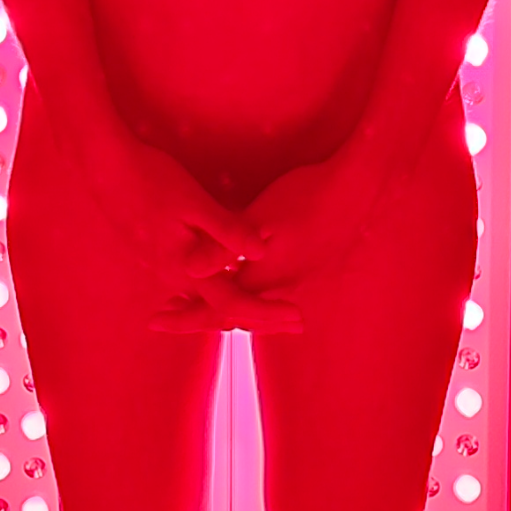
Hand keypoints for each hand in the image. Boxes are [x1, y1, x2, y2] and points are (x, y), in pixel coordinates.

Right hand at [79, 126, 307, 334]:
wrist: (104, 167)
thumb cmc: (152, 178)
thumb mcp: (195, 202)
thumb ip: (228, 230)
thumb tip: (261, 253)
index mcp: (186, 267)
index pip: (234, 303)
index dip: (268, 312)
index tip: (299, 316)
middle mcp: (173, 276)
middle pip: (221, 309)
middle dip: (259, 316)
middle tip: (295, 320)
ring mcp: (161, 267)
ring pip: (204, 299)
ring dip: (236, 306)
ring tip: (268, 309)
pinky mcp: (155, 255)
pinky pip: (189, 286)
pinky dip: (212, 292)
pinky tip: (222, 284)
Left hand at [148, 140, 386, 333]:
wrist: (356, 190)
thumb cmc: (308, 196)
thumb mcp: (261, 216)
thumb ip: (223, 245)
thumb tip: (189, 271)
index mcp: (263, 276)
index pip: (216, 309)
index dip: (184, 316)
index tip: (155, 320)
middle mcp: (277, 286)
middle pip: (229, 314)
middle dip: (196, 316)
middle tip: (164, 316)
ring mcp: (293, 278)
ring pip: (246, 304)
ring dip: (216, 306)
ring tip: (187, 302)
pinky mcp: (302, 266)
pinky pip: (262, 290)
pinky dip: (238, 292)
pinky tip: (230, 277)